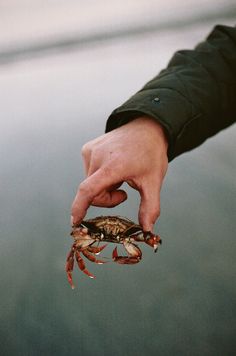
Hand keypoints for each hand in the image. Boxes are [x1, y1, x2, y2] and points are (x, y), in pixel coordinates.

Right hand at [71, 116, 167, 231]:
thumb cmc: (151, 154)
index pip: (88, 190)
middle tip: (124, 191)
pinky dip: (100, 177)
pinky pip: (89, 172)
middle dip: (106, 198)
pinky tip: (113, 166)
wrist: (146, 128)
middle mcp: (97, 156)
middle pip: (92, 192)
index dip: (79, 207)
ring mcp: (90, 150)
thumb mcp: (154, 181)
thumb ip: (150, 207)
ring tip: (120, 174)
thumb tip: (147, 230)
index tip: (75, 222)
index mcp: (113, 166)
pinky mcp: (87, 148)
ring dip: (103, 187)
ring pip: (90, 184)